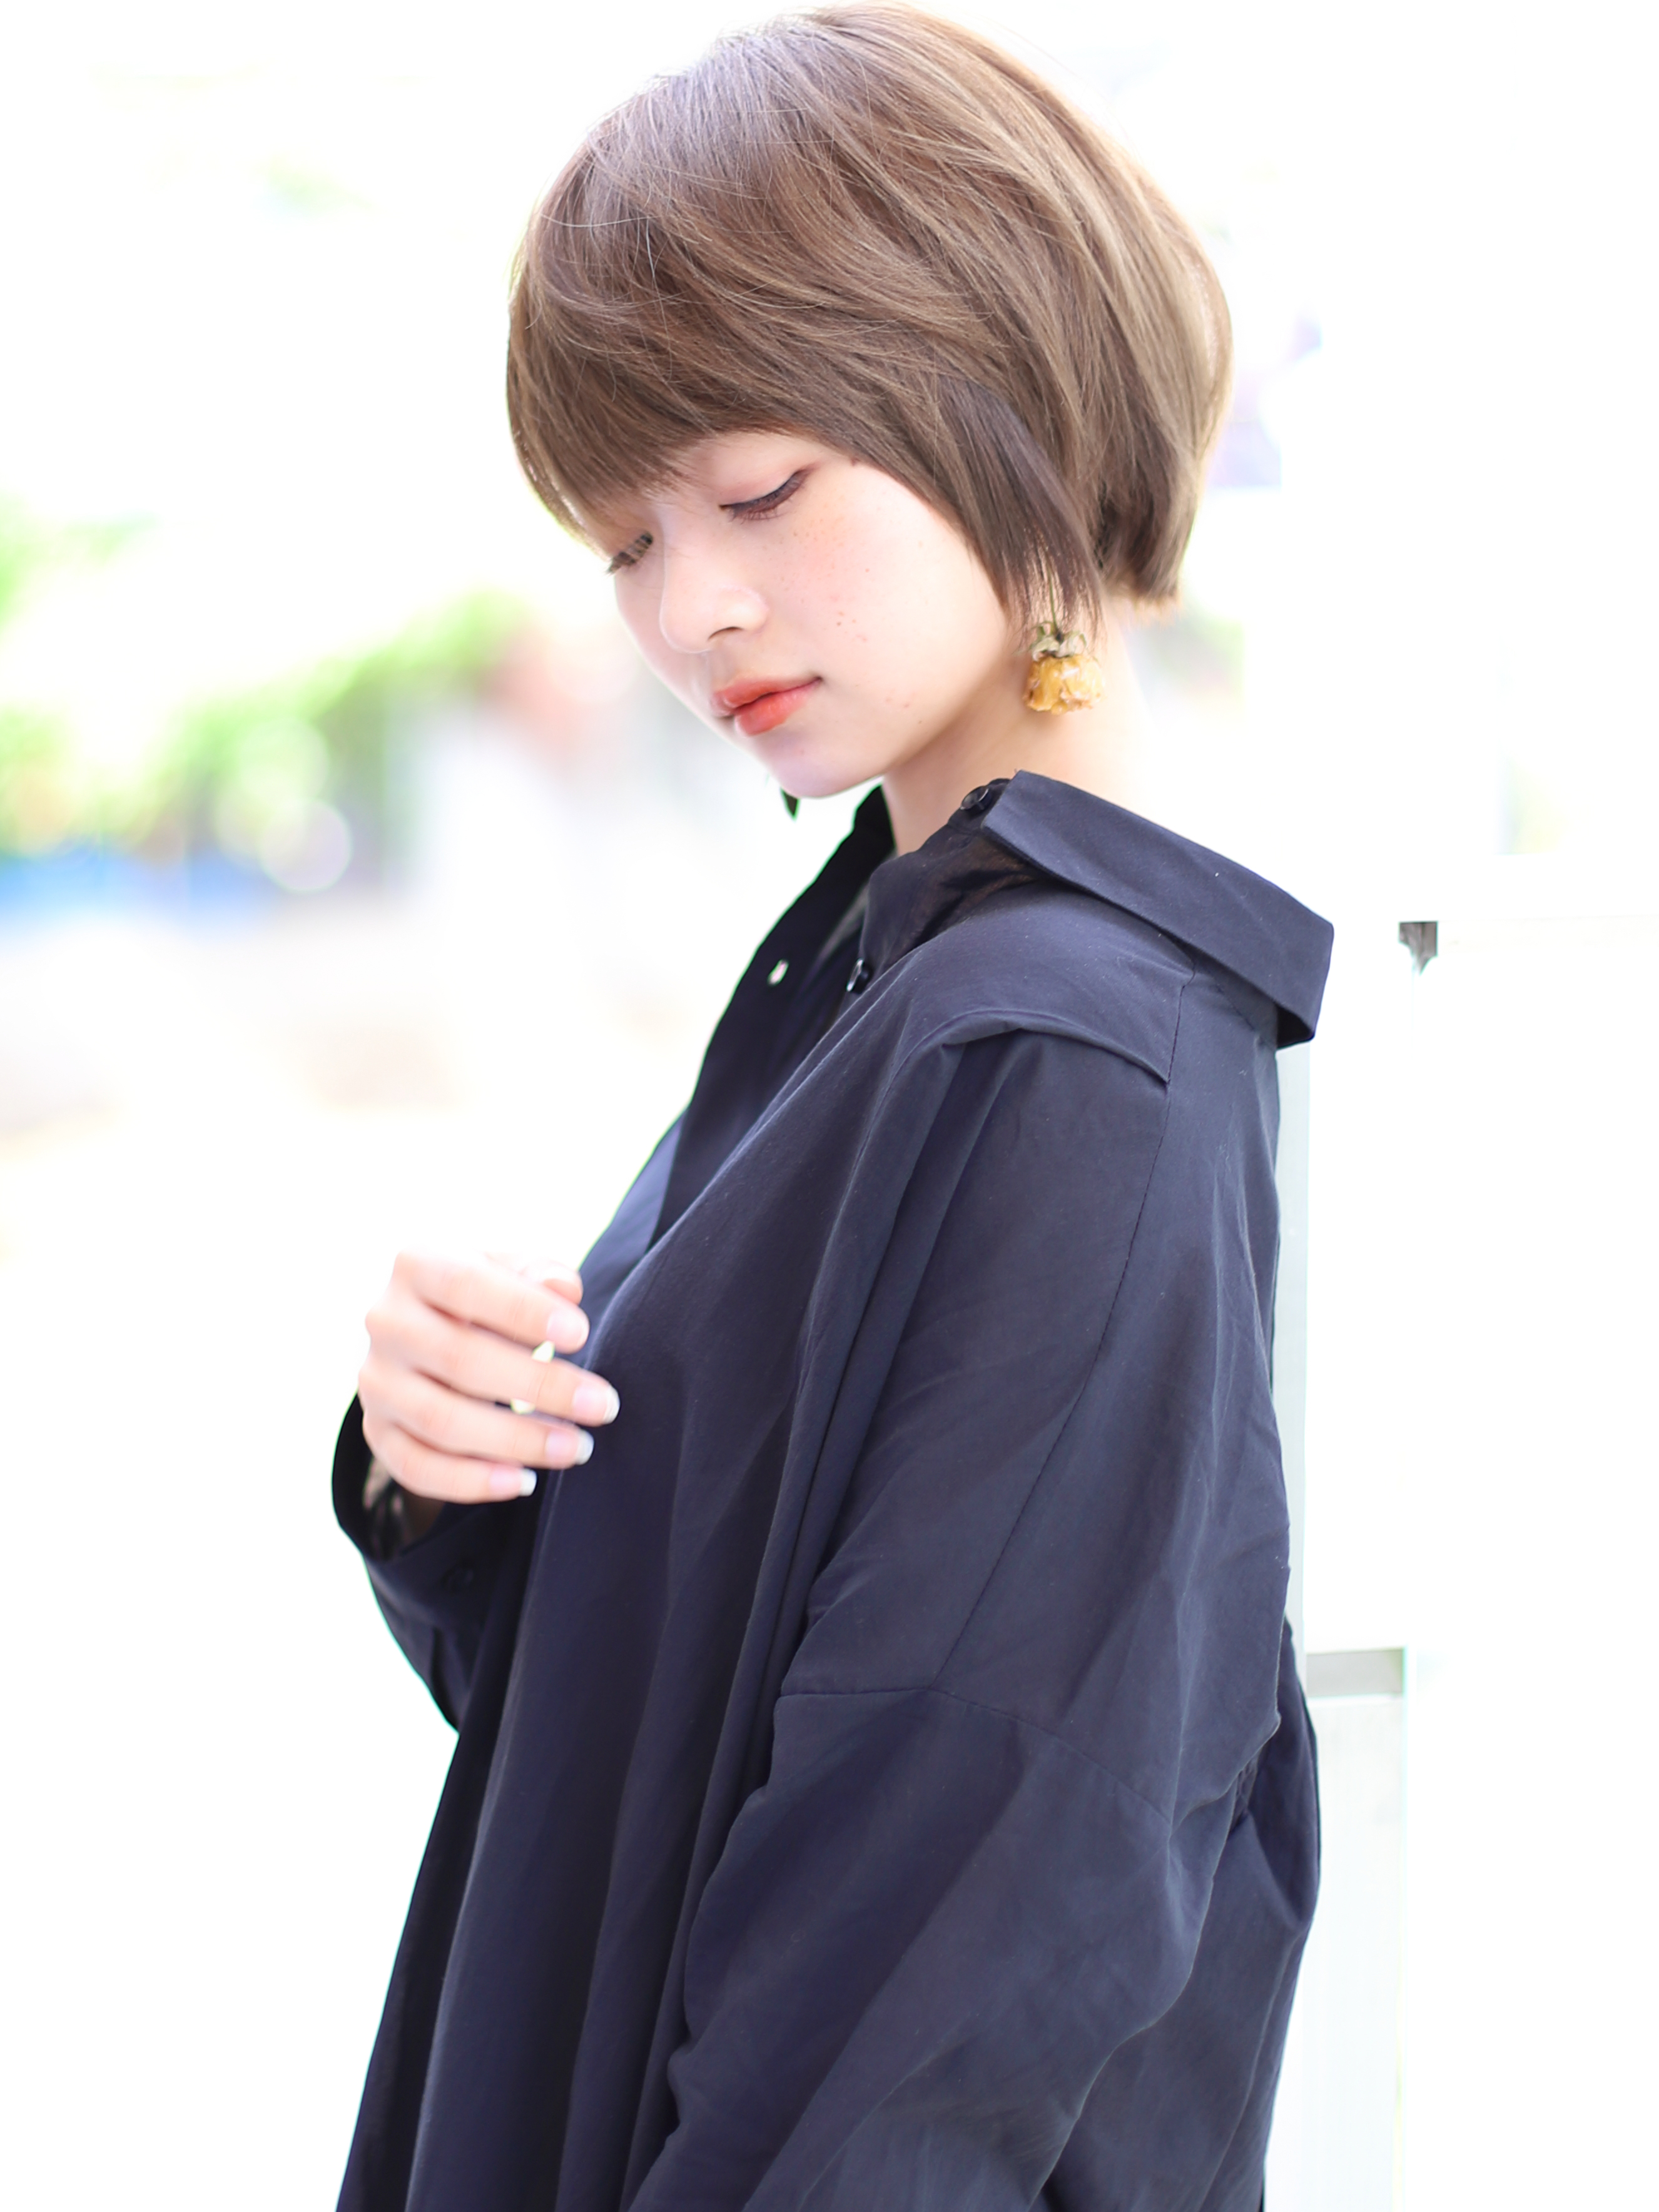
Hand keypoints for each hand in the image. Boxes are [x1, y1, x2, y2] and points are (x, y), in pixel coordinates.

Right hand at [357, 1249, 619, 1511]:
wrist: (427, 1330)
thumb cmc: (486, 1296)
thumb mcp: (509, 1271)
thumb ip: (537, 1273)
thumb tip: (565, 1291)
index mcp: (416, 1265)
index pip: (464, 1285)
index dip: (523, 1310)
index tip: (581, 1334)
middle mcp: (386, 1323)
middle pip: (460, 1360)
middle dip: (541, 1387)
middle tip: (602, 1405)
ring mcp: (377, 1382)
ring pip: (441, 1421)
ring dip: (517, 1441)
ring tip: (577, 1447)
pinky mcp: (377, 1431)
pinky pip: (417, 1467)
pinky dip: (471, 1482)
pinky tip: (523, 1481)